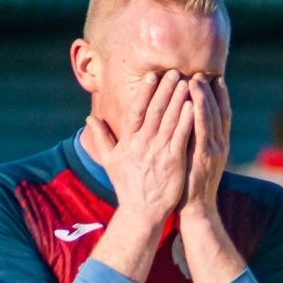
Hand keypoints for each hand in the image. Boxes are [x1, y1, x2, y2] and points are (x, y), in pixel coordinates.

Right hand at [86, 69, 193, 223]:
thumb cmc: (127, 187)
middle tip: (175, 71)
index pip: (136, 110)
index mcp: (128, 141)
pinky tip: (193, 105)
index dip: (145, 92)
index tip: (152, 76)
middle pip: (155, 110)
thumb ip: (101, 138)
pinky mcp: (174, 161)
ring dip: (178, 99)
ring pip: (169, 119)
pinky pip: (181, 136)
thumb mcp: (110, 161)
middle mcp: (143, 144)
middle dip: (165, 89)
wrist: (141, 212)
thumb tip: (89, 118)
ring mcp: (158, 152)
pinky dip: (187, 120)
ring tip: (187, 82)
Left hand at [181, 74, 231, 217]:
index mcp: (218, 144)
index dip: (218, 95)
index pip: (221, 114)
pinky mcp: (204, 157)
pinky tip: (192, 100)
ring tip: (195, 79)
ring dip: (204, 97)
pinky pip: (203, 130)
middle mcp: (220, 144)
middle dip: (211, 90)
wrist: (196, 209)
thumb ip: (194, 140)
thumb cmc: (191, 185)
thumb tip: (185, 122)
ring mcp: (214, 150)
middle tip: (202, 72)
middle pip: (218, 111)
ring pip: (210, 117)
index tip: (213, 77)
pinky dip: (199, 113)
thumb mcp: (195, 159)